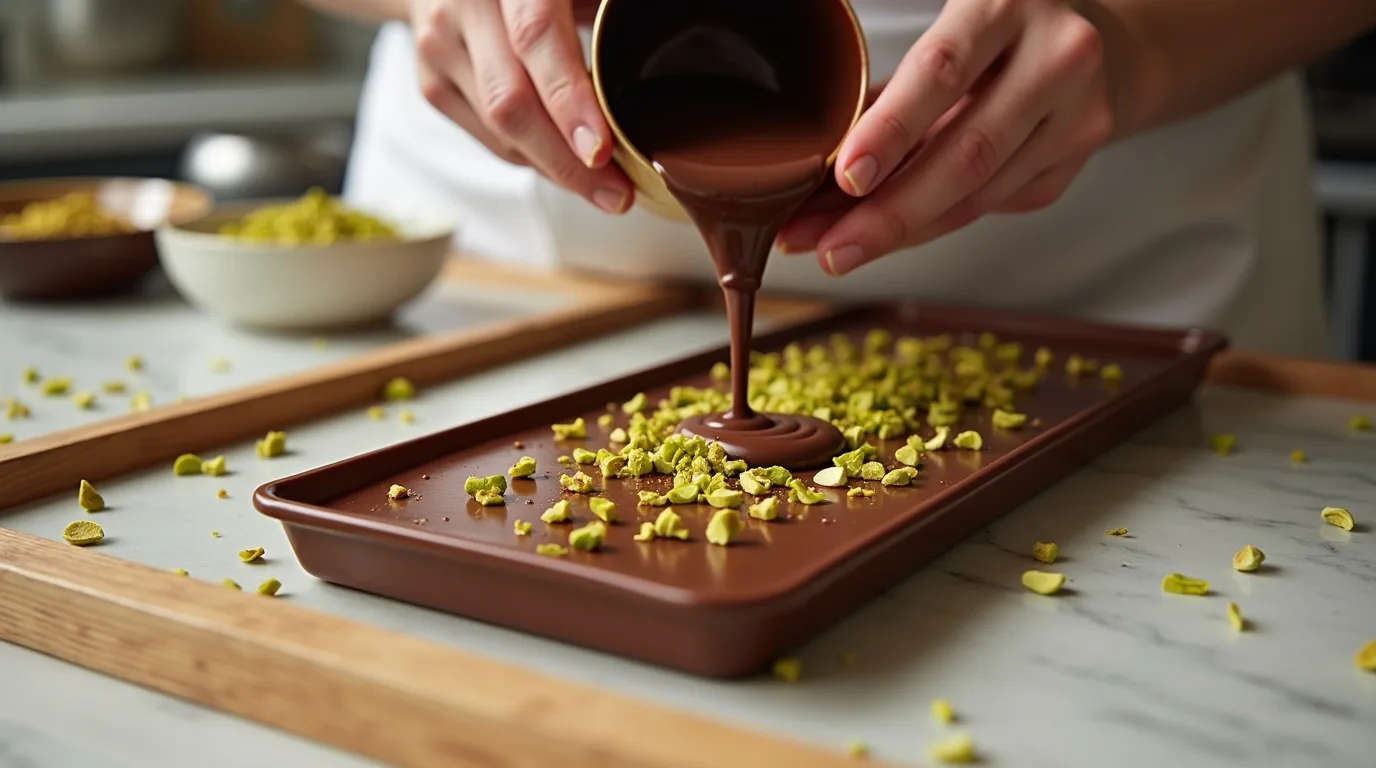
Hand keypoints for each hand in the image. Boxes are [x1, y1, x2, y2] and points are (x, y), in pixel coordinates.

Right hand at [410, 0, 633, 213]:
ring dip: (555, 166)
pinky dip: (531, 157)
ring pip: (500, 129)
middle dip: (568, 161)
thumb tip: (665, 49)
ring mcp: (440, 46)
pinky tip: (562, 160)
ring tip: (602, 184)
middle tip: (616, 195)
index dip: (569, 99)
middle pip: (512, 101)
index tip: (602, 150)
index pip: (536, 37)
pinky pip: (488, 138)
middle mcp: (465, 6)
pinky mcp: (430, 82)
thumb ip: (606, 13)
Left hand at [776, 0, 1114, 274]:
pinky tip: (893, 233)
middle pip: (968, 153)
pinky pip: (994, 205)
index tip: (846, 178)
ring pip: (980, 193)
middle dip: (891, 212)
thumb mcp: (944, 36)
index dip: (890, 130)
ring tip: (841, 247)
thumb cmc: (990, 37)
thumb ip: (892, 93)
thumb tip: (818, 171)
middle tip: (832, 248)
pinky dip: (935, 223)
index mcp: (1004, 4)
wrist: (1091, 43)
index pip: (942, 72)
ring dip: (903, 229)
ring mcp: (1078, 112)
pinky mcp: (1078, 158)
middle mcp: (1055, 55)